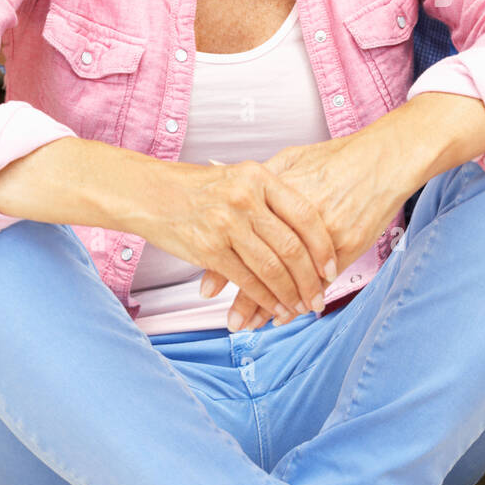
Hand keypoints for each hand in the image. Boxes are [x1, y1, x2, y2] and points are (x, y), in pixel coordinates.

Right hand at [138, 158, 337, 326]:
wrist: (151, 192)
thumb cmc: (200, 187)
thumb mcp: (241, 177)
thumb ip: (272, 195)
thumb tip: (310, 226)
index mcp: (260, 177)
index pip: (304, 215)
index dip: (323, 246)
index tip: (332, 267)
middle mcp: (246, 199)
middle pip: (291, 246)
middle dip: (310, 279)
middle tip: (319, 297)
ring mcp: (227, 224)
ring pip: (271, 268)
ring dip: (290, 294)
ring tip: (300, 307)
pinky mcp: (209, 249)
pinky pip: (246, 280)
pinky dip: (264, 298)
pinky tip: (273, 307)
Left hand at [213, 127, 412, 331]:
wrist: (382, 158)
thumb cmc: (337, 157)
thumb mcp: (292, 159)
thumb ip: (260, 179)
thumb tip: (221, 180)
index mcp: (277, 194)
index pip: (242, 237)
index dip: (224, 266)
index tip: (208, 289)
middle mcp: (296, 217)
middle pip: (265, 265)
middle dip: (246, 299)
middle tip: (233, 321)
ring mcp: (324, 233)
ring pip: (292, 279)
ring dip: (272, 306)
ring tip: (254, 325)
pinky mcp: (348, 245)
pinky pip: (321, 280)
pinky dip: (303, 299)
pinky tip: (288, 315)